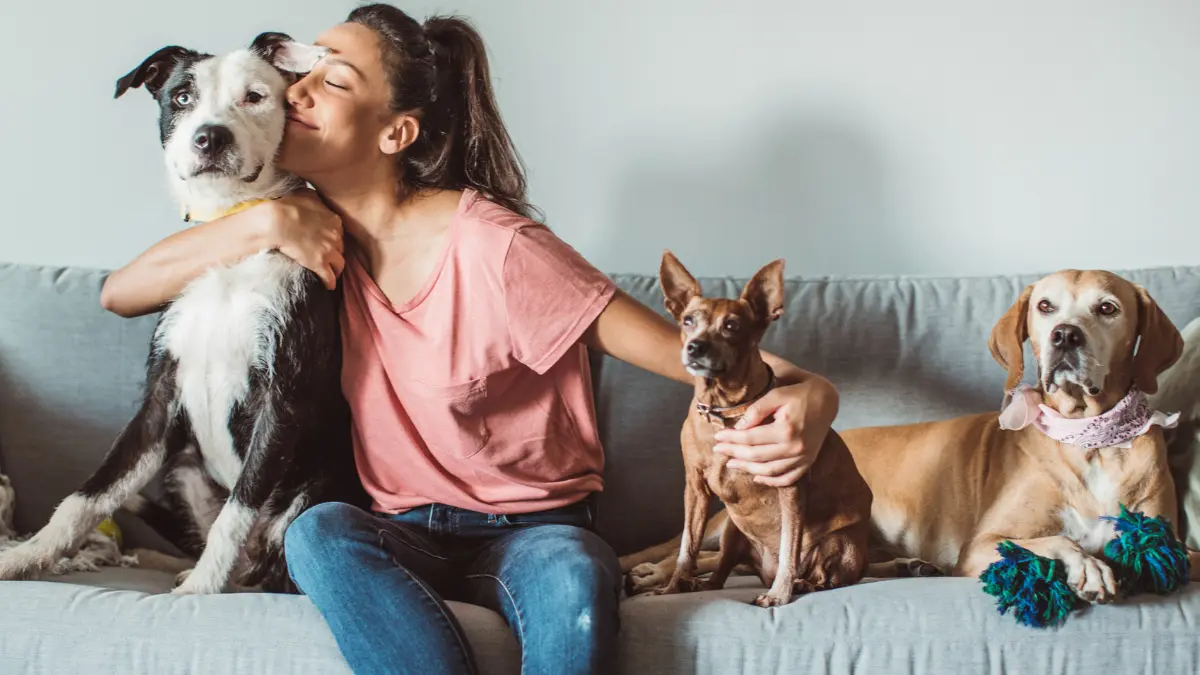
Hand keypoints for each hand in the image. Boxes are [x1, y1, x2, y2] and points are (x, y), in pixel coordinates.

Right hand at [266, 189, 344, 289]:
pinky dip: (329, 283)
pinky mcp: (319, 265)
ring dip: (336, 269)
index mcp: (335, 220)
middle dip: (335, 252)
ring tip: (331, 272)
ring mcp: (329, 251)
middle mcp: (336, 237)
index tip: (327, 242)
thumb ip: (316, 199)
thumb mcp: (307, 195)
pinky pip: (330, 278)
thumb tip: (315, 199)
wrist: (278, 222)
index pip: (339, 233)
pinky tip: (327, 286)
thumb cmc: (289, 205)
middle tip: (328, 257)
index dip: (333, 238)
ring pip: (340, 264)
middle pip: (341, 248)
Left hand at [711, 376, 837, 486]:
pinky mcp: (808, 462)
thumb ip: (757, 410)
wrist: (827, 400)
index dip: (731, 439)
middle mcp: (795, 447)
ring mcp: (803, 457)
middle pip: (756, 456)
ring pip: (769, 471)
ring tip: (732, 463)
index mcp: (786, 429)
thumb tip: (738, 427)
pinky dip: (771, 481)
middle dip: (734, 454)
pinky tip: (757, 477)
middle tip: (718, 451)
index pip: (750, 438)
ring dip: (748, 469)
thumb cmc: (799, 393)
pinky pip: (788, 478)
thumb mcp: (777, 394)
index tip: (718, 437)